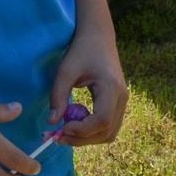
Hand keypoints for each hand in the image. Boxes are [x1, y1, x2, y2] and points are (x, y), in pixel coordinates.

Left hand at [47, 29, 127, 145]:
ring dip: (88, 138)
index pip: (102, 120)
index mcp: (112, 88)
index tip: (62, 128)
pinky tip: (75, 124)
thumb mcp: (66, 70)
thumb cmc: (81, 50)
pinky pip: (109, 126)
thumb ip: (58, 96)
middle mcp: (122, 98)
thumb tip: (52, 122)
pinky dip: (92, 131)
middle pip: (107, 132)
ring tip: (65, 131)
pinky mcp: (118, 103)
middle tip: (58, 137)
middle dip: (82, 139)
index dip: (82, 130)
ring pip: (109, 133)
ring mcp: (123, 102)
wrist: (98, 37)